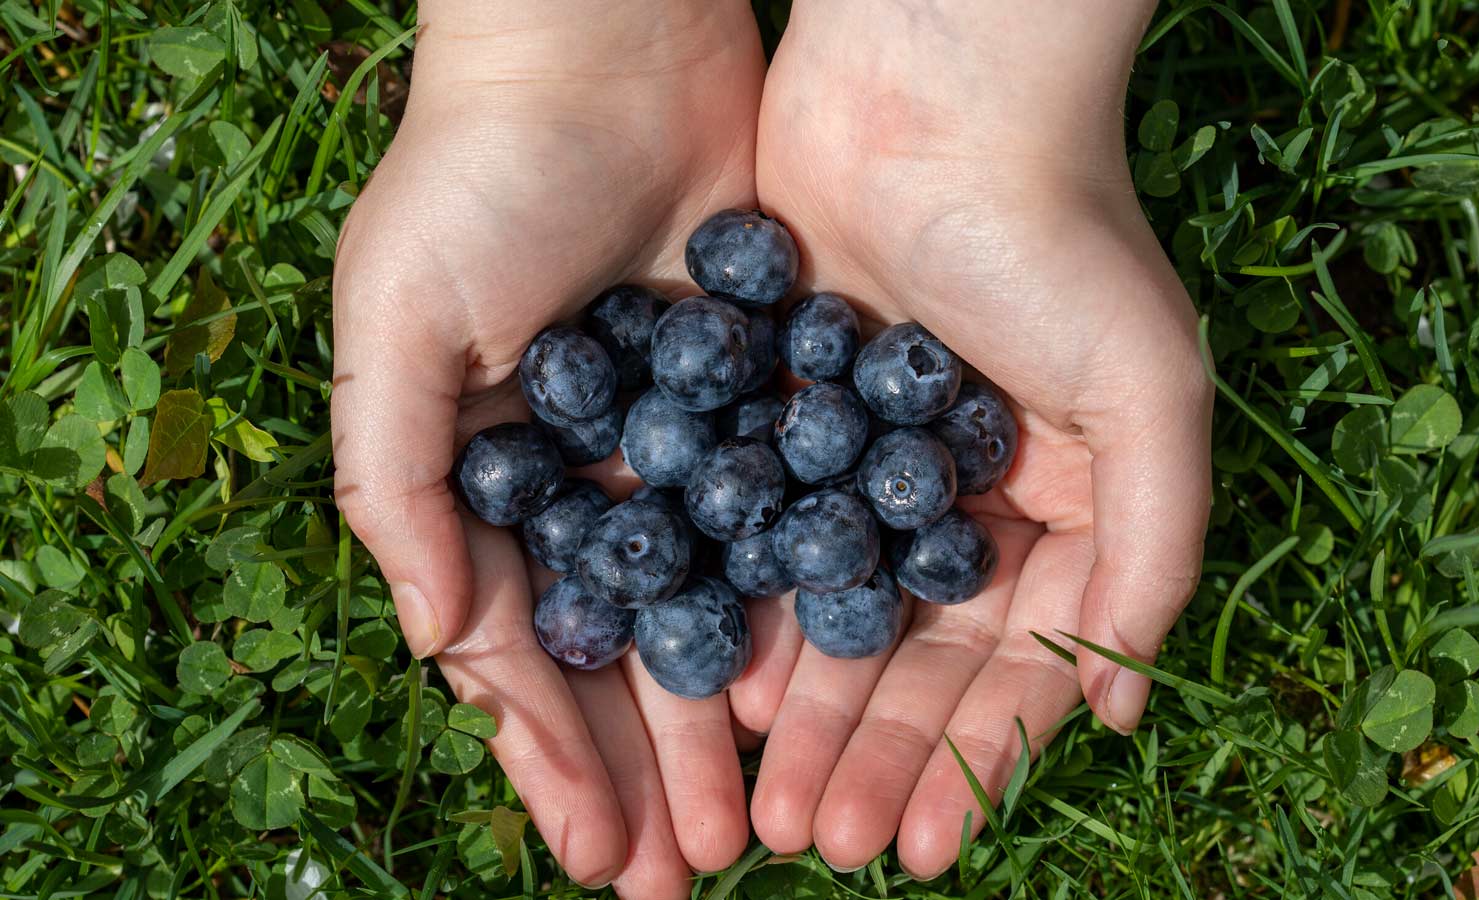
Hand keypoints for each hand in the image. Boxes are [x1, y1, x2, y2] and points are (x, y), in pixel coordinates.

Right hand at [331, 4, 791, 893]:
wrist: (609, 45)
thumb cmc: (479, 178)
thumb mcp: (399, 325)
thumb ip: (396, 485)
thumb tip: (434, 639)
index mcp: (491, 483)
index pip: (521, 654)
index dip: (552, 760)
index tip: (595, 857)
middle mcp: (588, 482)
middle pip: (621, 656)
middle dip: (647, 770)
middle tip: (689, 878)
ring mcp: (681, 449)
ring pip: (708, 612)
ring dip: (722, 721)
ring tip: (756, 827)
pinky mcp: (765, 402)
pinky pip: (783, 526)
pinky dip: (796, 610)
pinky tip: (817, 692)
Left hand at [747, 0, 1211, 877]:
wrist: (930, 86)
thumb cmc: (1058, 238)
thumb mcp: (1147, 400)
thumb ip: (1153, 557)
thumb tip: (1127, 713)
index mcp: (1054, 504)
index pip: (1010, 663)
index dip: (970, 760)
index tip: (924, 850)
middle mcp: (958, 495)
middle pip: (909, 657)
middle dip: (872, 758)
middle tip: (824, 848)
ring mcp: (862, 461)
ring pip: (826, 616)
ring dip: (802, 716)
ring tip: (768, 812)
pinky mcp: (778, 416)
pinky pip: (757, 539)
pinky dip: (739, 616)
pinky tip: (713, 696)